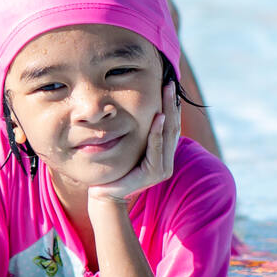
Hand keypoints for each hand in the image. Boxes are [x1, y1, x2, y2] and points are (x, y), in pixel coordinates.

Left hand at [88, 82, 178, 202]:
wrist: (104, 193)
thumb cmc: (113, 170)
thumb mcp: (125, 148)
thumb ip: (132, 134)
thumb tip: (127, 108)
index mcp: (161, 151)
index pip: (169, 124)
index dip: (170, 106)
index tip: (167, 87)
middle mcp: (165, 158)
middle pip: (172, 125)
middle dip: (171, 103)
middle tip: (169, 83)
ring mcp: (163, 166)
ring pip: (169, 133)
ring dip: (168, 111)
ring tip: (167, 92)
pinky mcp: (155, 173)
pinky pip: (156, 147)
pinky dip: (157, 132)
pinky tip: (158, 116)